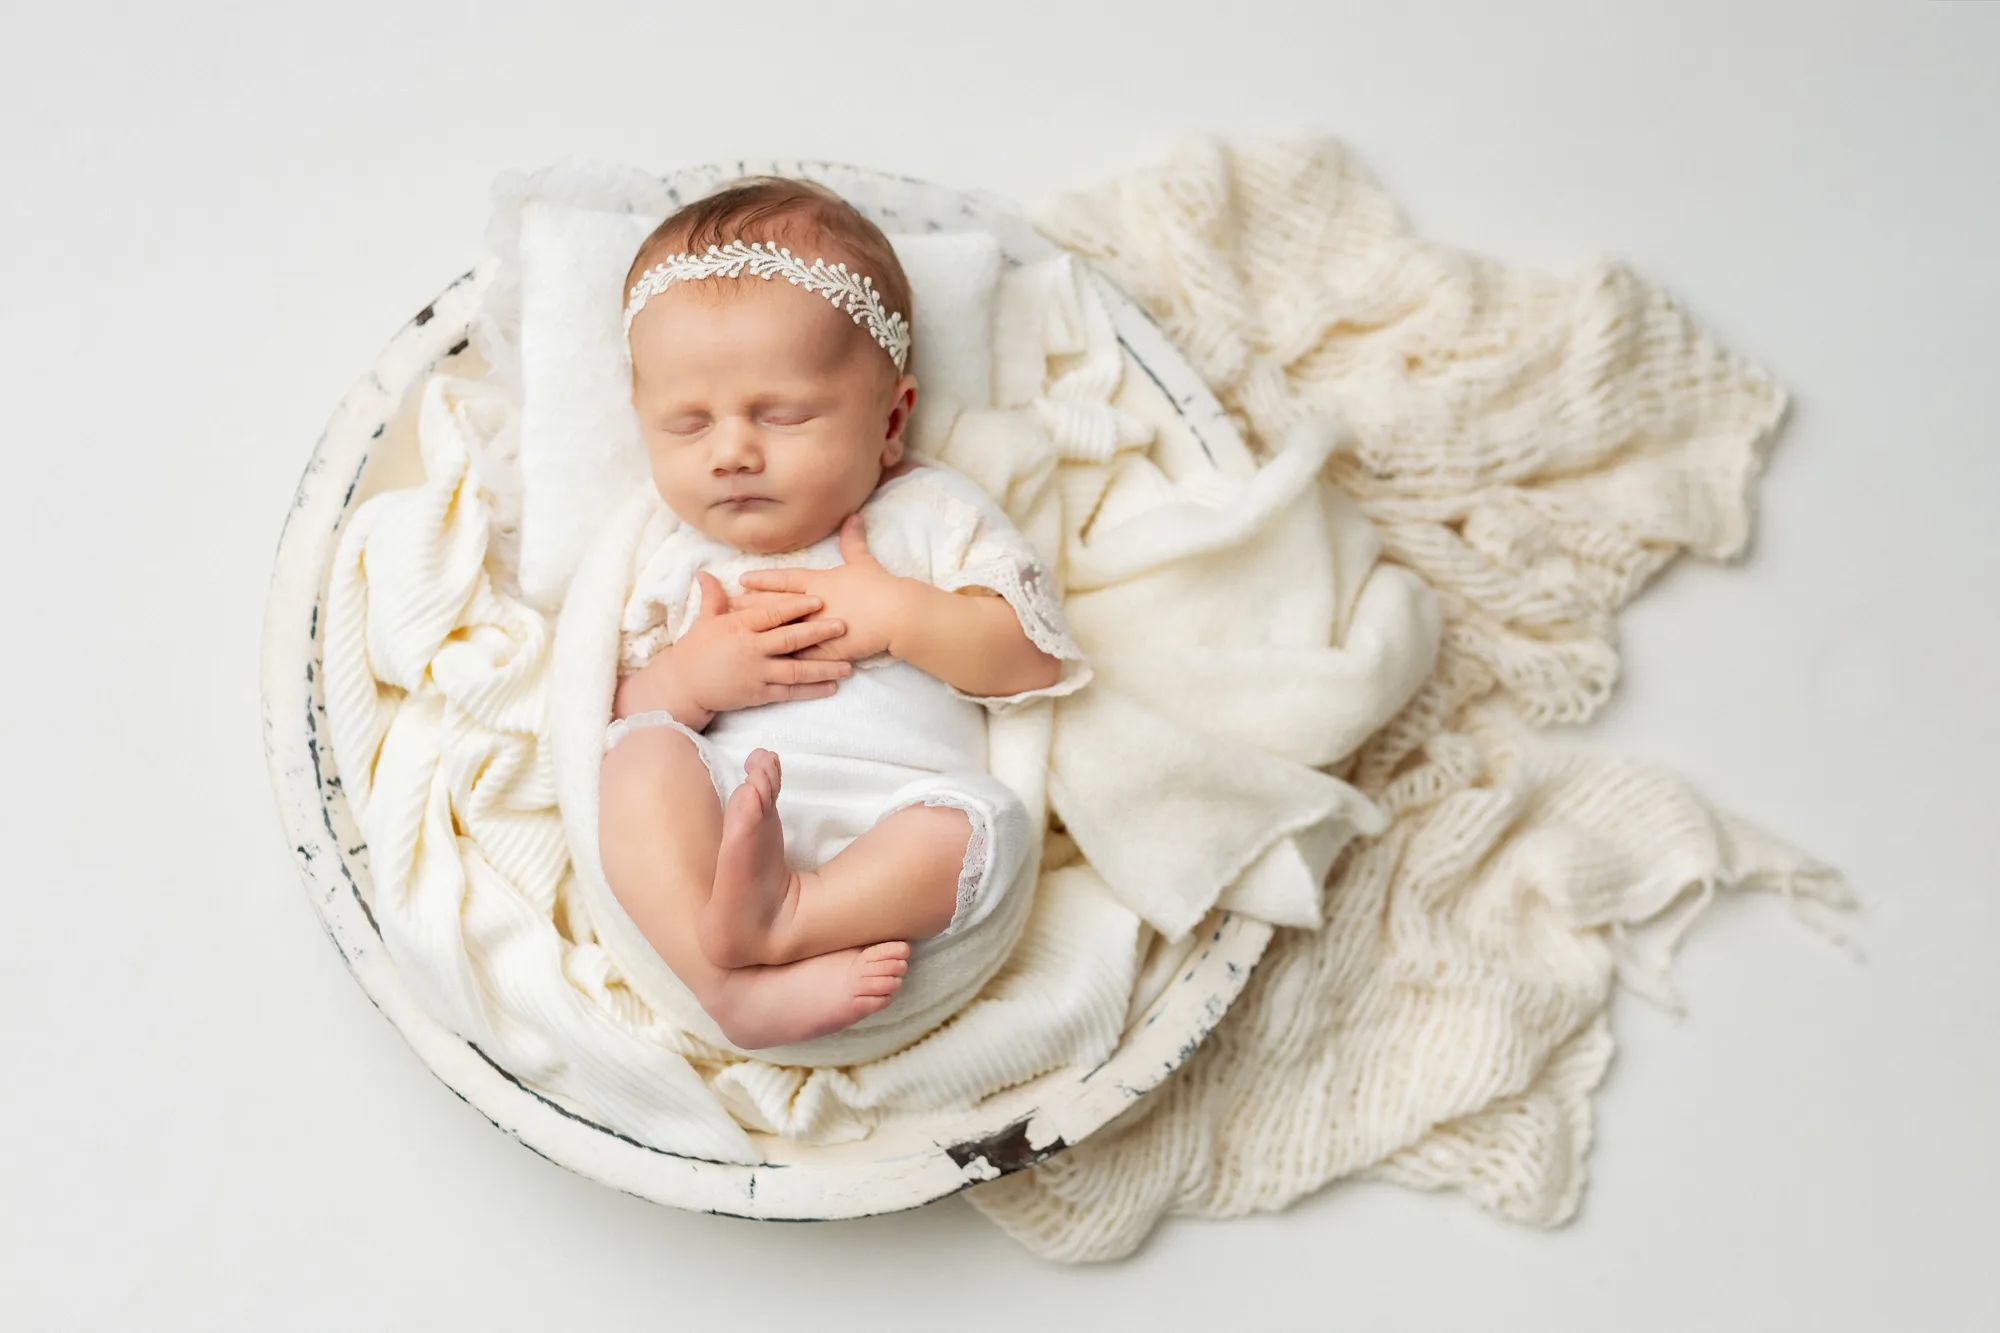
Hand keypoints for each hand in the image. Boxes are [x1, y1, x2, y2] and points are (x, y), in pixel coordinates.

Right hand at [626, 572, 851, 726]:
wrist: (682, 686)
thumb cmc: (695, 650)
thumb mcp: (704, 620)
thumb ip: (713, 597)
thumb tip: (706, 572)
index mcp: (739, 626)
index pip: (773, 613)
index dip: (797, 605)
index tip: (820, 598)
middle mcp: (751, 649)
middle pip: (790, 639)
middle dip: (819, 632)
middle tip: (844, 625)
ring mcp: (756, 673)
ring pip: (796, 670)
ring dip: (824, 667)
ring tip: (848, 665)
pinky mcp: (758, 694)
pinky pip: (790, 693)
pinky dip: (811, 690)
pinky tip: (831, 687)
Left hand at [738, 514, 912, 662]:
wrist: (897, 614)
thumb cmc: (880, 586)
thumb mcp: (863, 561)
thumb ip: (853, 541)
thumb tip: (853, 516)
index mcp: (818, 582)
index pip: (784, 580)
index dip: (762, 580)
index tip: (742, 580)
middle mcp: (812, 605)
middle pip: (774, 606)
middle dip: (751, 607)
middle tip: (730, 608)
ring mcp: (816, 629)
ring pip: (781, 632)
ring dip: (760, 634)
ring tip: (740, 636)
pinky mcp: (825, 650)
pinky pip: (800, 656)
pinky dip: (782, 659)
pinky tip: (765, 663)